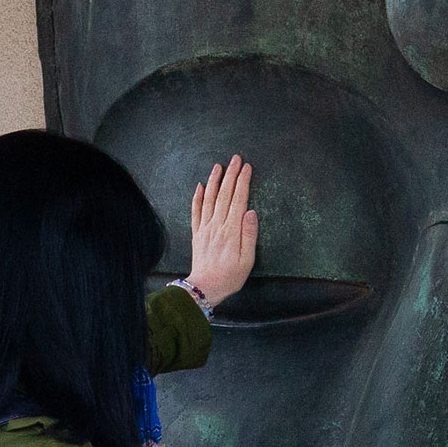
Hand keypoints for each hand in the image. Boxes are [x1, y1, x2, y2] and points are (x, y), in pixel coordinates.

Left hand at [185, 154, 257, 307]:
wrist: (205, 288)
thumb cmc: (230, 276)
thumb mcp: (247, 259)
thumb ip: (249, 234)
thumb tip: (251, 212)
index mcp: (231, 230)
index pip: (238, 199)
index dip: (243, 182)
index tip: (247, 167)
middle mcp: (217, 225)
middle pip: (225, 195)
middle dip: (231, 175)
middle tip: (236, 158)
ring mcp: (205, 228)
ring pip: (209, 199)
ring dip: (214, 181)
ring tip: (219, 166)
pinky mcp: (197, 234)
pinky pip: (195, 211)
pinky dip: (197, 197)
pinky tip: (200, 186)